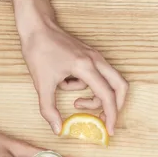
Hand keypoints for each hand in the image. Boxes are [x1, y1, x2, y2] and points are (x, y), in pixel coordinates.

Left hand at [12, 0, 128, 134]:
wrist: (36, 26)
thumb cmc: (38, 50)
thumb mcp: (41, 83)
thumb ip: (49, 109)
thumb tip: (57, 129)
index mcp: (86, 66)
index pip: (107, 95)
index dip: (111, 115)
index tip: (109, 130)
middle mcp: (96, 60)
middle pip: (121, 86)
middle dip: (116, 106)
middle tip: (105, 119)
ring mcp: (95, 56)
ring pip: (110, 81)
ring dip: (97, 96)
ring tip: (76, 101)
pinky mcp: (91, 55)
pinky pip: (98, 75)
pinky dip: (88, 86)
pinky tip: (68, 83)